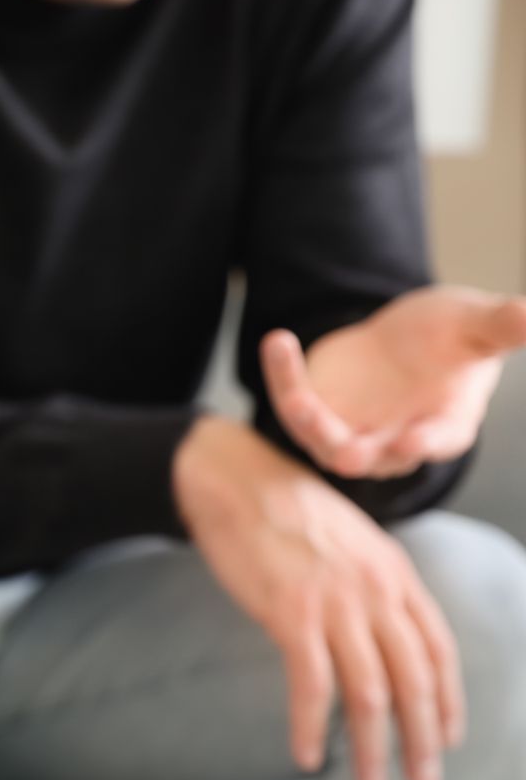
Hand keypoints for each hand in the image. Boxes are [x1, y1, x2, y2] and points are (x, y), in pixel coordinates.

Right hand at [174, 416, 462, 779]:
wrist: (235, 478)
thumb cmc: (283, 506)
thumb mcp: (350, 540)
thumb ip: (371, 583)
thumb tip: (374, 628)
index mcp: (396, 574)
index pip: (439, 650)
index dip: (448, 700)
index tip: (447, 738)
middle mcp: (377, 592)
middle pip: (414, 681)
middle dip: (422, 739)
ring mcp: (336, 604)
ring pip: (371, 693)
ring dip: (374, 747)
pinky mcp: (291, 615)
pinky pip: (311, 686)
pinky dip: (312, 727)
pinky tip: (308, 755)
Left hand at [262, 286, 525, 478]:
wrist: (404, 339)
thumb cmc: (450, 336)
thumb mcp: (475, 324)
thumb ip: (501, 325)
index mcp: (444, 426)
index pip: (437, 441)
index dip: (425, 444)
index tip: (413, 442)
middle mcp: (395, 441)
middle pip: (372, 456)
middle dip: (357, 454)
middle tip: (345, 454)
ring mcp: (350, 433)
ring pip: (323, 439)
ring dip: (308, 422)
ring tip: (298, 396)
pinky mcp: (314, 416)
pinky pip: (292, 401)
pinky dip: (282, 375)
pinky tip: (278, 339)